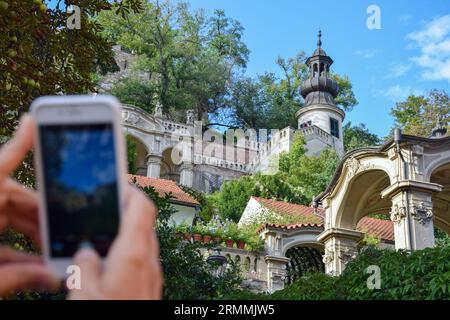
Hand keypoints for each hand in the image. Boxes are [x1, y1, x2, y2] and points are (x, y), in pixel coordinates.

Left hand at [0, 115, 58, 296]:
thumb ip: (17, 277)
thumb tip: (52, 276)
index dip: (18, 145)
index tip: (32, 122)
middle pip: (17, 200)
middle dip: (46, 218)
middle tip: (68, 236)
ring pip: (14, 219)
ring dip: (37, 237)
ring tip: (58, 253)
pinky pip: (4, 239)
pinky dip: (21, 251)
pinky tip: (40, 264)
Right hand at [69, 186, 162, 299]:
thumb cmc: (111, 318)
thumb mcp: (85, 295)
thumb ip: (83, 268)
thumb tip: (85, 253)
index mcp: (134, 255)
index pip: (142, 207)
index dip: (130, 191)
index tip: (115, 184)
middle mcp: (149, 263)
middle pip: (141, 224)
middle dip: (122, 214)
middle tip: (101, 211)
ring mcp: (153, 276)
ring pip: (141, 245)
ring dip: (123, 237)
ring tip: (98, 240)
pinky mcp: (150, 289)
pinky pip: (140, 263)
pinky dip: (126, 256)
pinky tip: (107, 267)